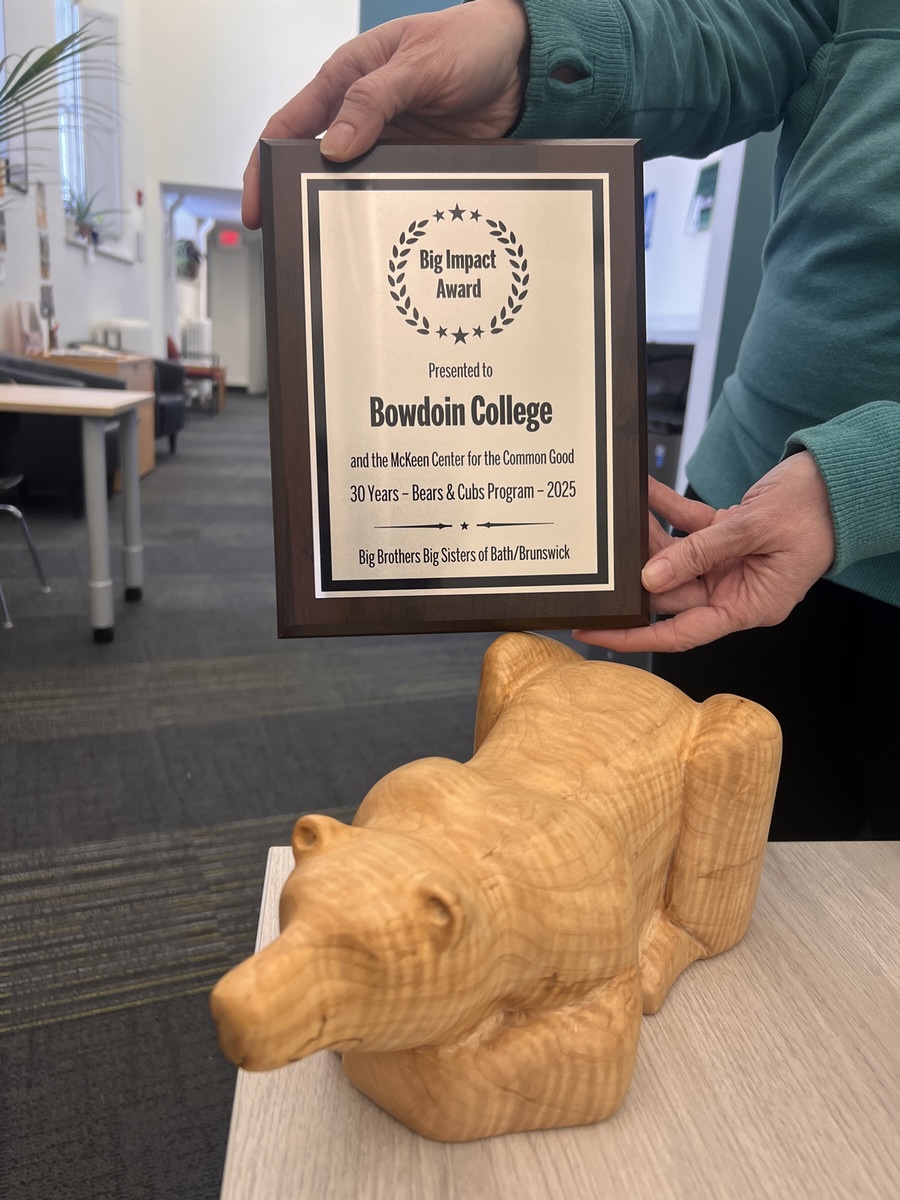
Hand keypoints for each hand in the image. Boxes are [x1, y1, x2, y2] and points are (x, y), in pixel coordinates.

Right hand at [242, 0, 529, 227]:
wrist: (523, 65)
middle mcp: (361, 113)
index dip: (264, 164)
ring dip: (342, 210)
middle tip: (287, 233)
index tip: (256, 202)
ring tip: (330, 244)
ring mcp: (387, 142)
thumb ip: (375, 101)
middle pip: (313, 161)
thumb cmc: (471, 41)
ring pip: (350, 183)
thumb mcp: (419, 64)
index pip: (289, 124)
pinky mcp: (415, 164)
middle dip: (296, 195)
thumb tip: (334, 145)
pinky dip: (381, 212)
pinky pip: (390, 192)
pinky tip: (376, 234)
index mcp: (347, 78)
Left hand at [574, 454, 835, 652]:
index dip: (637, 637)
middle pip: (672, 592)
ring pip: (674, 556)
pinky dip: (666, 509)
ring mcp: (729, 563)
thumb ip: (701, 551)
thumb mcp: (755, 530)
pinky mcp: (726, 535)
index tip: (597, 633)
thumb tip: (651, 577)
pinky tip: (644, 491)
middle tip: (597, 565)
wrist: (841, 478)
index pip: (681, 633)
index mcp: (749, 606)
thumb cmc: (816, 511)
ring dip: (648, 536)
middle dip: (635, 575)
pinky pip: (687, 526)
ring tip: (620, 515)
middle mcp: (735, 589)